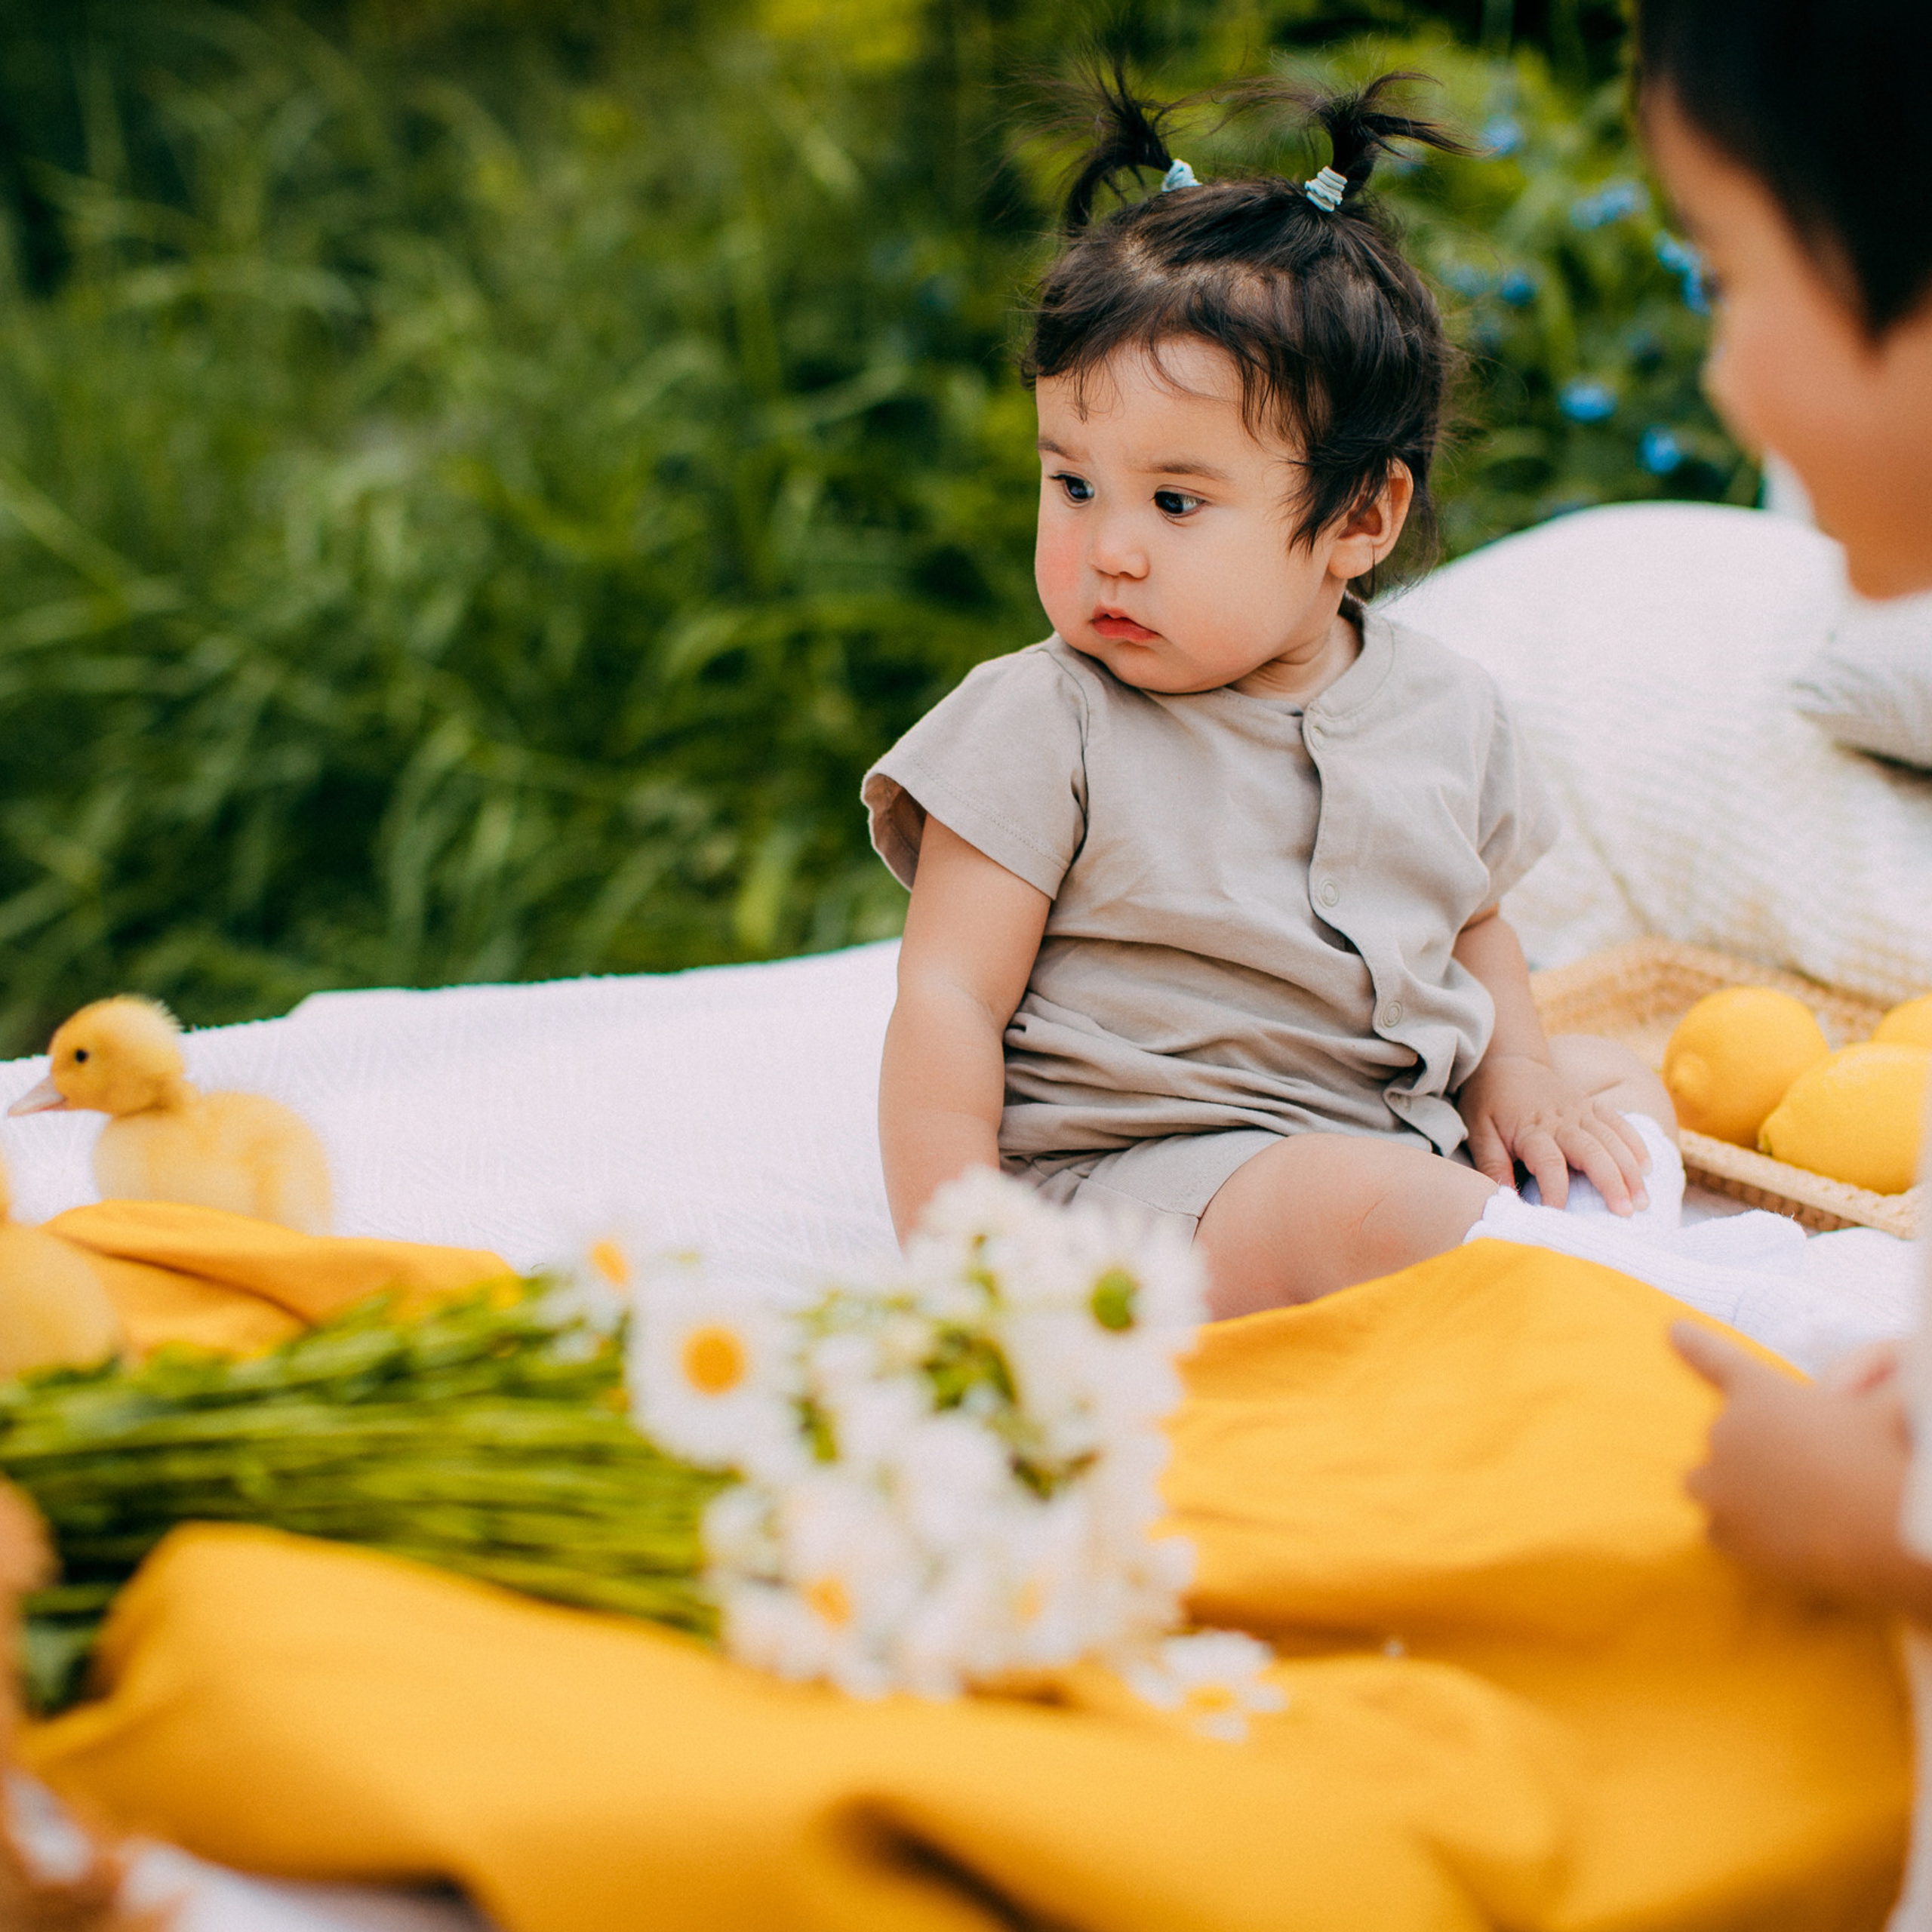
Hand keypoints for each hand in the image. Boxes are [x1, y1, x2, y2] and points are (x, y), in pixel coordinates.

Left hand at [1458, 1051, 1649, 1211]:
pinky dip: (1634, 1143)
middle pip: (1591, 1151)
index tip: (1558, 1214)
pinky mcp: (1591, 1104)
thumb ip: (1491, 1164)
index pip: (1548, 1162)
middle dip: (1610, 1183)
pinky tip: (1647, 1167)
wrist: (1506, 1061)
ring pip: (1612, 1140)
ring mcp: (1580, 1110)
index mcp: (1531, 1129)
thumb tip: (1502, 1197)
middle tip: (1625, 1213)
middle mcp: (1561, 1119)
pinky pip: (1619, 1123)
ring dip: (1630, 1170)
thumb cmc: (1489, 1101)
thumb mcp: (1479, 1131)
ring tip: (1642, 1201)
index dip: (1554, 1189)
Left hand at [1672, 1321, 1931, 1616]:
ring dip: (1731, 1491)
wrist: (1881, 1528)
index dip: (1694, 1343)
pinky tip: (1775, 1539)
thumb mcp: (1884, 1401)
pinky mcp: (1726, 1534)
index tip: (1674, 1332)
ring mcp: (1720, 1486)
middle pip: (1715, 1438)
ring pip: (1706, 1485)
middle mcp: (1726, 1433)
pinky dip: (1739, 1533)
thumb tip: (1840, 1389)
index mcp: (1759, 1391)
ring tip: (1778, 1507)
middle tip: (1788, 1471)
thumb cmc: (1885, 1454)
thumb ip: (1864, 1381)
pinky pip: (1718, 1531)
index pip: (1716, 1358)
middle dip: (1742, 1451)